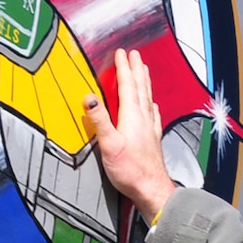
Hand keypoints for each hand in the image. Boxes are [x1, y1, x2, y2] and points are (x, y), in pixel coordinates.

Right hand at [86, 49, 176, 222]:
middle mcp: (144, 119)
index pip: (127, 86)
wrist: (152, 189)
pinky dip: (151, 103)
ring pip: (148, 98)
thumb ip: (99, 120)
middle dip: (137, 69)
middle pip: (141, 88)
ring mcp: (150, 128)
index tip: (121, 53)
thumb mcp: (109, 145)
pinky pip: (152, 113)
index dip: (124, 68)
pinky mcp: (153, 139)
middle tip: (135, 55)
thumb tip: (89, 98)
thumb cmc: (131, 171)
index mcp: (132, 117)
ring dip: (145, 82)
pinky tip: (152, 104)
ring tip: (144, 70)